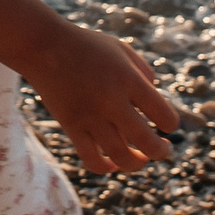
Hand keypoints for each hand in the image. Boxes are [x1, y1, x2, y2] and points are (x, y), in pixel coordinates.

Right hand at [25, 22, 180, 174]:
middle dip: (161, 151)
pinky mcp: (71, 126)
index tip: (166, 123)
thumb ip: (144, 72)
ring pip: (121, 157)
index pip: (165, 115)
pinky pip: (91, 159)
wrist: (44, 46)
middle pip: (147, 142)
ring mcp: (90, 116)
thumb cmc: (87, 46)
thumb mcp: (122, 50)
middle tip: (163, 149)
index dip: (171, 124)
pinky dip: (105, 167)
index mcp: (129, 80)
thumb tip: (156, 100)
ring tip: (140, 159)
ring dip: (137, 164)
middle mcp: (112, 101)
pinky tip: (111, 163)